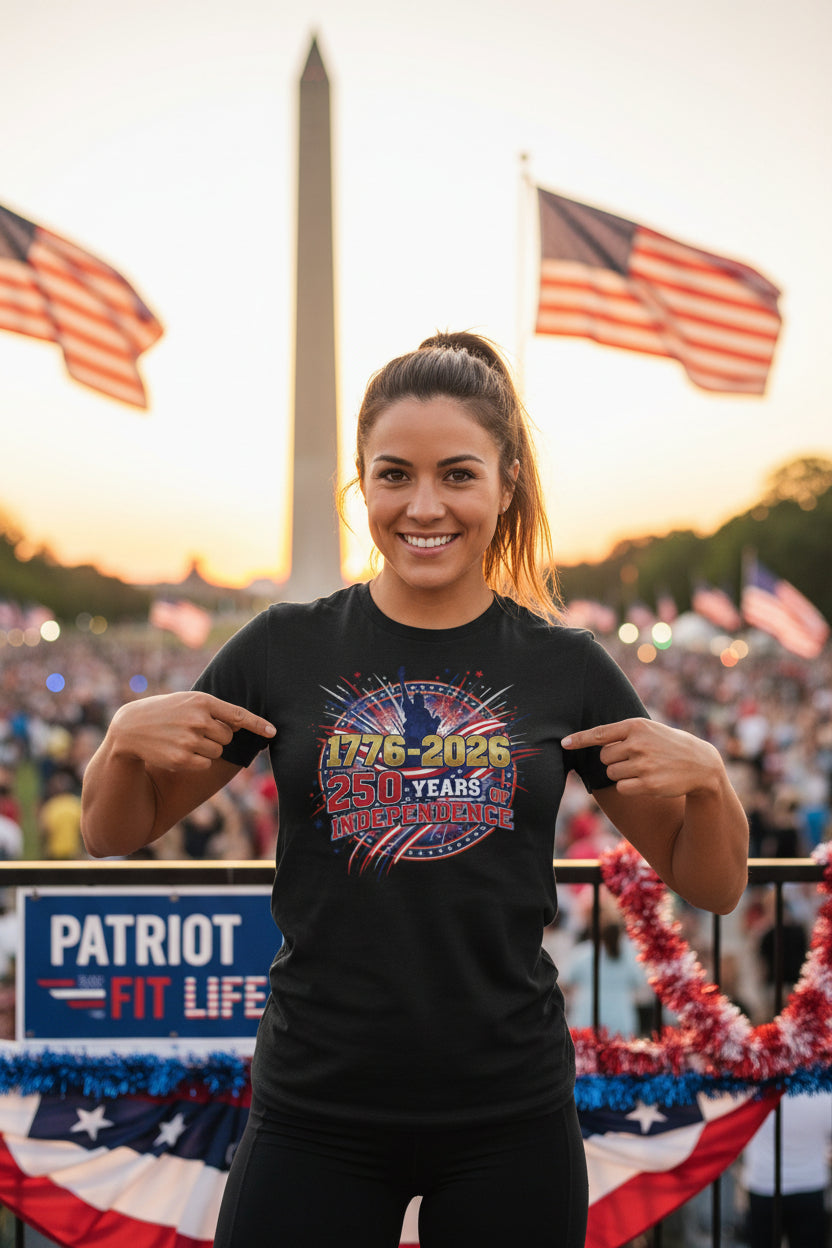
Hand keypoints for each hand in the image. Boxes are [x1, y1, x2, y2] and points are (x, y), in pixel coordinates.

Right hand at [109, 691, 274, 772]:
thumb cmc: (165, 712)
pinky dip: (197, 761)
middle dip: (218, 736)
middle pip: (228, 736)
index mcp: (202, 701)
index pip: (238, 714)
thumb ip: (214, 710)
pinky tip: (179, 751)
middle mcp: (198, 720)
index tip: (273, 732)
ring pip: (218, 751)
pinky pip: (205, 764)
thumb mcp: (188, 702)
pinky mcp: (182, 759)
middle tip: (195, 730)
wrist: (131, 727)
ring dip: (206, 749)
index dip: (257, 724)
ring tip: (184, 739)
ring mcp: (190, 740)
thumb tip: (241, 723)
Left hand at [562, 718, 722, 798]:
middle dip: (613, 760)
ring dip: (621, 774)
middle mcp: (637, 744)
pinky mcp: (647, 784)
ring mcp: (643, 764)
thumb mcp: (649, 729)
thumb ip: (623, 733)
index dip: (580, 739)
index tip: (564, 743)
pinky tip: (646, 781)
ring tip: (643, 769)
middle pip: (604, 757)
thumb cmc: (668, 744)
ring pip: (611, 774)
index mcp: (636, 726)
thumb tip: (593, 740)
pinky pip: (621, 788)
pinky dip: (629, 787)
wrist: (700, 763)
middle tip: (634, 759)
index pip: (600, 733)